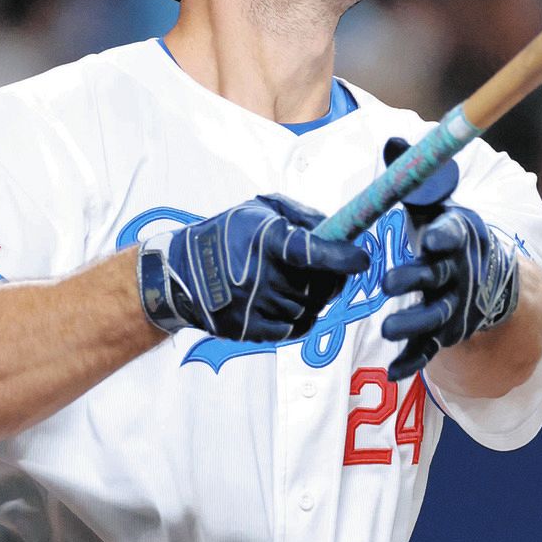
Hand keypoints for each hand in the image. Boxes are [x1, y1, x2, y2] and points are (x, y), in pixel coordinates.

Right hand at [138, 194, 368, 340]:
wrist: (179, 273)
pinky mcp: (247, 330)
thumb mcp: (260, 211)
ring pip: (310, 308)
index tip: (362, 259)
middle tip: (329, 268)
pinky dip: (303, 317)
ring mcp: (252, 306)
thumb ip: (302, 217)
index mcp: (264, 240)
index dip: (341, 257)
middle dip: (331, 278)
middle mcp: (258, 275)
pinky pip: (295, 329)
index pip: (311, 252)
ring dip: (314, 297)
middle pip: (318, 286)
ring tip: (296, 281)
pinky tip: (292, 301)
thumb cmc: (229, 234)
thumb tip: (339, 230)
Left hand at [378, 138, 519, 380]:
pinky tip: (392, 371)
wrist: (488, 279)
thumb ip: (415, 180)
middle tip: (389, 283)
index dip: (445, 234)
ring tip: (388, 329)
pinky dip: (412, 361)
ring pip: (434, 318)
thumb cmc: (450, 234)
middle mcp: (458, 273)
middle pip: (438, 278)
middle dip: (415, 281)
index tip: (432, 236)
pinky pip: (428, 349)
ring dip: (412, 324)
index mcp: (457, 237)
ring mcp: (453, 306)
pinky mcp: (445, 333)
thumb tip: (393, 141)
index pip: (453, 234)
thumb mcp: (436, 204)